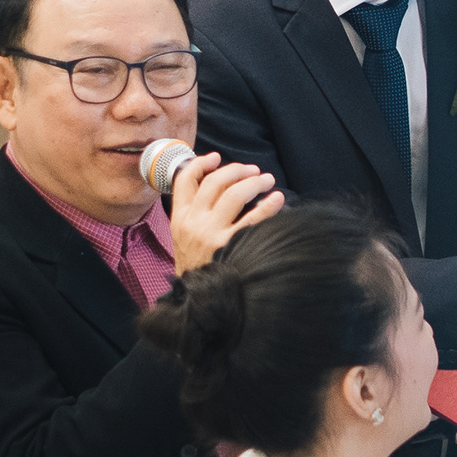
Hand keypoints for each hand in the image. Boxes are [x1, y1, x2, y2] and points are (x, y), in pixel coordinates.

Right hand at [165, 153, 282, 273]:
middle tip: (254, 171)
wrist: (198, 299)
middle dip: (237, 170)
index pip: (184, 180)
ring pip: (234, 194)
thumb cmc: (197, 266)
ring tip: (268, 180)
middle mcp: (193, 222)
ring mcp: (211, 234)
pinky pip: (254, 218)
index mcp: (179, 218)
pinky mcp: (230, 246)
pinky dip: (268, 204)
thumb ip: (194, 214)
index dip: (200, 163)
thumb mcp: (183, 239)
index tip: (216, 157)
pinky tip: (277, 199)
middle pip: (215, 182)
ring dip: (254, 182)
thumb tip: (220, 187)